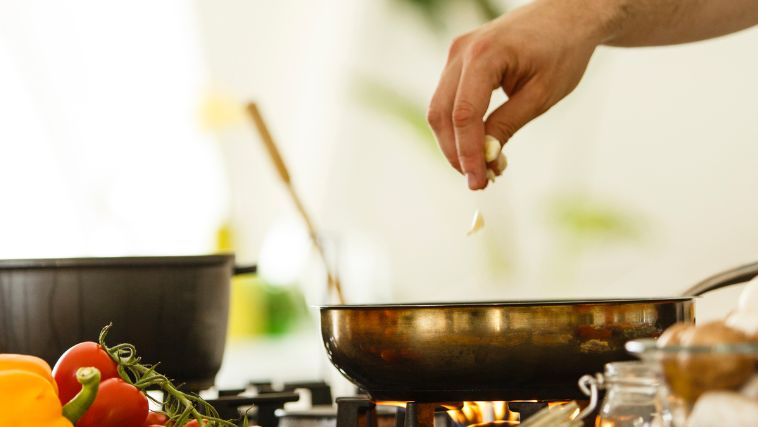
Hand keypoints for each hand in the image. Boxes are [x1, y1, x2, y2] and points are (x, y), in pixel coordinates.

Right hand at [427, 0, 605, 189]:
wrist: (566, 14)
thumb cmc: (562, 51)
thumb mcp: (540, 95)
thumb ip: (507, 125)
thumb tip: (485, 159)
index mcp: (484, 55)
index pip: (465, 115)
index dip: (468, 153)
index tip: (478, 182)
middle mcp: (462, 51)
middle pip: (443, 115)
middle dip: (456, 153)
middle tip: (479, 181)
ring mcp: (456, 54)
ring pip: (440, 110)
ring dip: (455, 143)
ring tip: (481, 168)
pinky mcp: (458, 61)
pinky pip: (449, 100)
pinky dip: (459, 127)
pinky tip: (479, 146)